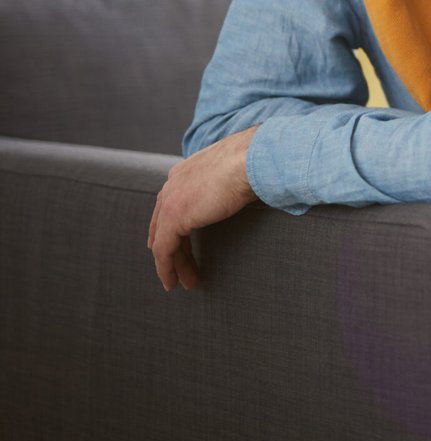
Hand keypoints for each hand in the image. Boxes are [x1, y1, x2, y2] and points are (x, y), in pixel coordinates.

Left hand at [147, 126, 260, 290]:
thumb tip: (249, 188)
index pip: (172, 205)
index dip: (175, 228)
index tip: (183, 246)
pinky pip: (164, 251)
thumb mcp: (238, 170)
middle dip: (172, 249)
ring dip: (172, 264)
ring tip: (182, 282)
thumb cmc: (257, 161)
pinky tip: (173, 282)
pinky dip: (166, 269)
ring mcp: (170, 201)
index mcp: (186, 172)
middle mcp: (173, 184)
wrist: (254, 158)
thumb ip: (231, 181)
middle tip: (181, 268)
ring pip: (163, 240)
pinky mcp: (174, 219)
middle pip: (164, 224)